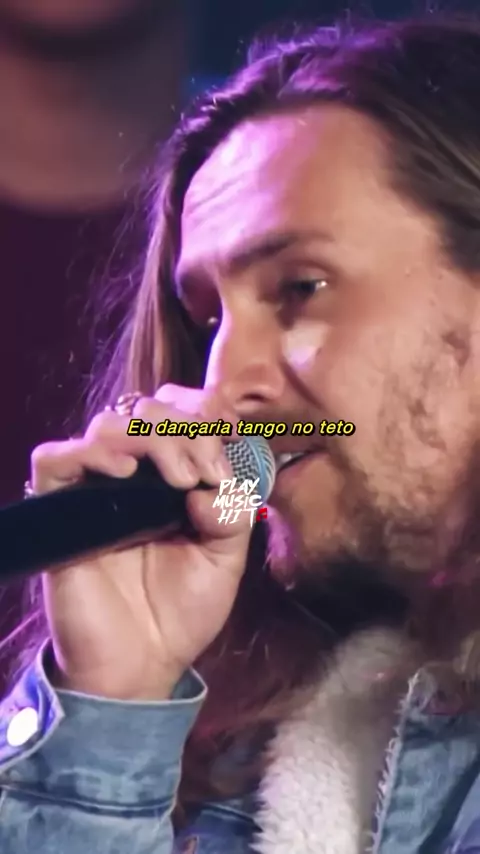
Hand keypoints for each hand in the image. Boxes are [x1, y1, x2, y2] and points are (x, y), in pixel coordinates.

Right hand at [30, 386, 252, 699]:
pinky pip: (53, 459)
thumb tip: (209, 485)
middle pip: (145, 408)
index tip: (229, 442)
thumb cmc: (182, 612)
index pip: (178, 412)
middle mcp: (132, 476)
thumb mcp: (227, 560)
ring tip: (180, 479)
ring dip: (151, 439)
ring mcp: (93, 491)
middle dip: (185, 428)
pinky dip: (88, 453)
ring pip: (107, 424)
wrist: (140, 666)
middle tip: (205, 472)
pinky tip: (124, 474)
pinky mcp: (60, 512)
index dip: (205, 412)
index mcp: (171, 477)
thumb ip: (232, 516)